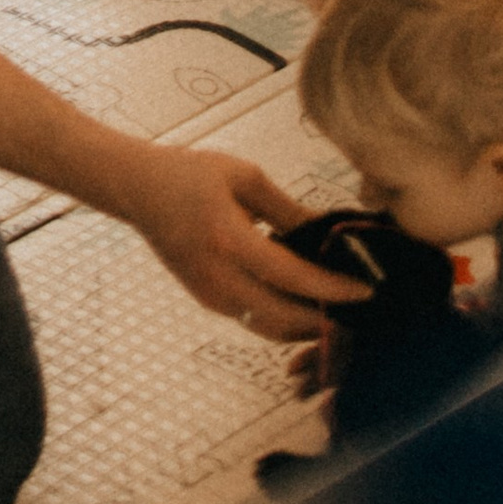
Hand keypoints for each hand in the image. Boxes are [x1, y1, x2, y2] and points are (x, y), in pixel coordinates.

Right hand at [114, 147, 373, 339]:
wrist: (136, 189)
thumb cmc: (189, 174)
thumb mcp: (244, 177)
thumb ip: (288, 209)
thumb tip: (329, 233)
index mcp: (228, 239)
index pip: (292, 276)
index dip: (333, 289)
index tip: (366, 291)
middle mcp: (218, 276)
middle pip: (284, 319)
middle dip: (326, 321)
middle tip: (358, 312)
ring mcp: (210, 294)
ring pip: (270, 329)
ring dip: (306, 326)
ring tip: (337, 310)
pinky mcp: (207, 300)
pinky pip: (254, 320)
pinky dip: (283, 318)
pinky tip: (303, 300)